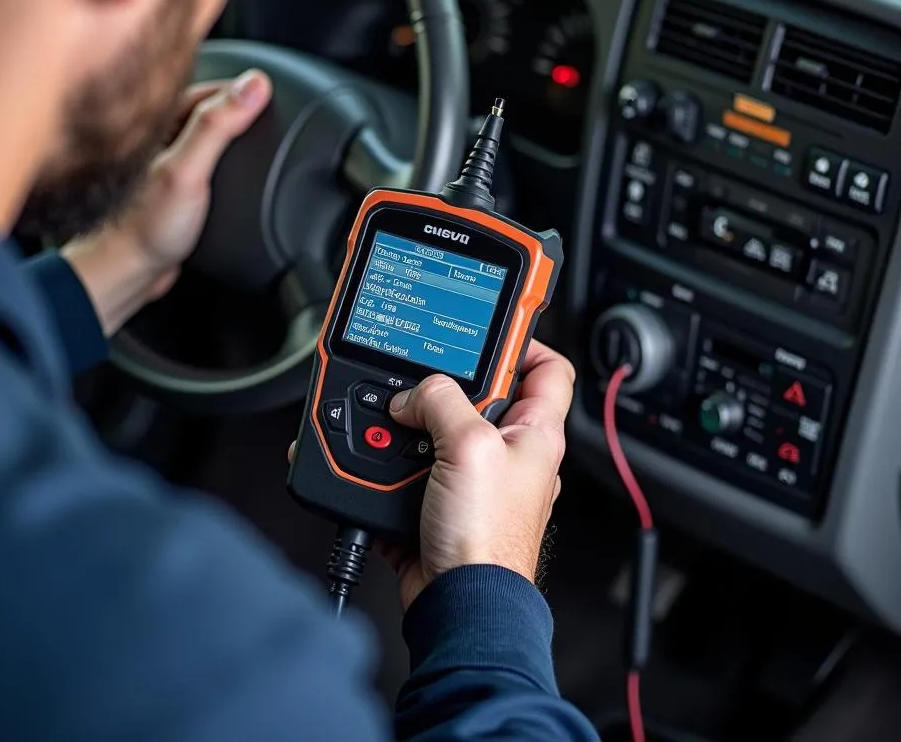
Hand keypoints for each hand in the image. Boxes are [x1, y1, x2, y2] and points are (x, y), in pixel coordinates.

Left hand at [64, 71, 270, 334]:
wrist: (126, 273)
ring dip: (224, 142)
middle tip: (262, 117)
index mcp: (154, 122)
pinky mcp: (169, 188)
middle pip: (205, 112)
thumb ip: (217, 126)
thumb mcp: (187, 171)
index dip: (238, 90)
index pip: (205, 89)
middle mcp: (156, 138)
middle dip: (233, 114)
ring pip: (201, 139)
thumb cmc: (144, 227)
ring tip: (249, 146)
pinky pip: (198, 165)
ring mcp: (162, 162)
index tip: (266, 93)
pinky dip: (216, 167)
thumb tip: (254, 85)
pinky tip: (226, 179)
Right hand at [385, 341, 574, 611]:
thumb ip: (442, 402)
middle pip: (484, 394)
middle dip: (448, 383)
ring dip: (415, 423)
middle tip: (426, 378)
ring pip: (443, 428)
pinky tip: (380, 456)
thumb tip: (414, 393)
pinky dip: (394, 458)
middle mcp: (510, 453)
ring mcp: (476, 477)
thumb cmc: (487, 541)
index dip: (524, 340)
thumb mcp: (470, 447)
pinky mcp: (443, 500)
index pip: (548, 368)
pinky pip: (416, 464)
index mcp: (536, 433)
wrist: (457, 605)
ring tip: (398, 422)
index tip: (493, 323)